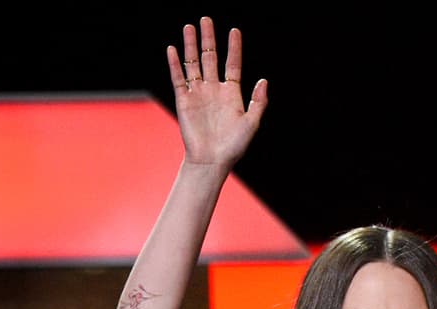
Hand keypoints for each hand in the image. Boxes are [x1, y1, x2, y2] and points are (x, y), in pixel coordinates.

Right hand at [167, 17, 267, 169]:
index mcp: (231, 94)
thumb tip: (264, 81)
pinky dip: (175, 64)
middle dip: (208, 38)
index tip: (234, 31)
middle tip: (206, 19)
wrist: (211, 161)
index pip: (232, 64)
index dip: (234, 48)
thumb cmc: (233, 146)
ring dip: (191, 45)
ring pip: (193, 64)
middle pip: (210, 57)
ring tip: (189, 27)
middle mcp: (213, 90)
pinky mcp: (184, 101)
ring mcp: (198, 94)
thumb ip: (258, 102)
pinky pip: (178, 79)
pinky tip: (173, 49)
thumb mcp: (252, 123)